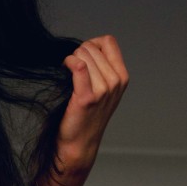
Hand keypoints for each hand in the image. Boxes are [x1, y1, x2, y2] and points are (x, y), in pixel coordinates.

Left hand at [59, 35, 128, 174]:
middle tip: (73, 70)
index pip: (109, 42)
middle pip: (92, 47)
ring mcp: (103, 90)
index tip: (84, 57)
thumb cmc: (87, 115)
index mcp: (122, 78)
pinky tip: (64, 69)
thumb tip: (87, 47)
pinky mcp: (87, 97)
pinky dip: (67, 63)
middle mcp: (115, 83)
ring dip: (71, 59)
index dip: (93, 44)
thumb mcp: (104, 90)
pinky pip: (77, 65)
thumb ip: (103, 68)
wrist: (79, 143)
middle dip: (79, 53)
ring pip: (83, 54)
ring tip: (68, 74)